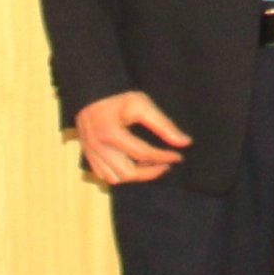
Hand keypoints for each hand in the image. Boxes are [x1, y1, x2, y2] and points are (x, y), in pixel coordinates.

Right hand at [74, 89, 189, 186]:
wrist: (92, 96)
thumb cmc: (119, 99)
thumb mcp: (143, 105)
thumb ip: (164, 125)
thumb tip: (185, 142)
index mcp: (111, 133)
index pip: (143, 153)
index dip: (163, 157)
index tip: (178, 156)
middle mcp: (98, 147)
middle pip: (128, 172)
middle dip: (151, 172)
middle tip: (166, 166)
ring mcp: (91, 153)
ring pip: (115, 178)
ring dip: (135, 176)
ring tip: (151, 166)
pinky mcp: (88, 156)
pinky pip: (104, 176)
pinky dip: (120, 176)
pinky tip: (134, 167)